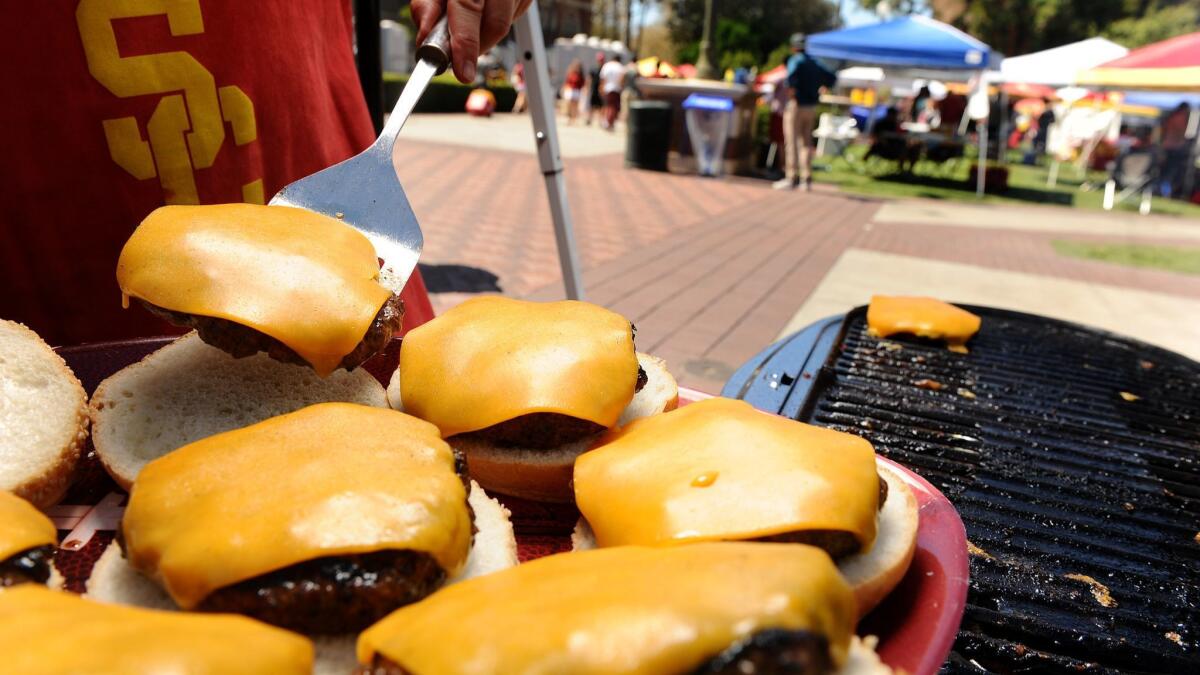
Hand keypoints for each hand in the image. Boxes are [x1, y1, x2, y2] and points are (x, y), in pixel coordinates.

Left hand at [412, 0, 533, 83]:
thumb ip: (427, 6)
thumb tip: (425, 39)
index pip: (469, 8)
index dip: (466, 43)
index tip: (462, 72)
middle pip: (496, 25)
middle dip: (475, 48)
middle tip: (460, 58)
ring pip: (504, 27)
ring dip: (482, 36)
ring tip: (469, 23)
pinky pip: (511, 21)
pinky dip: (492, 25)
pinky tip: (484, 13)